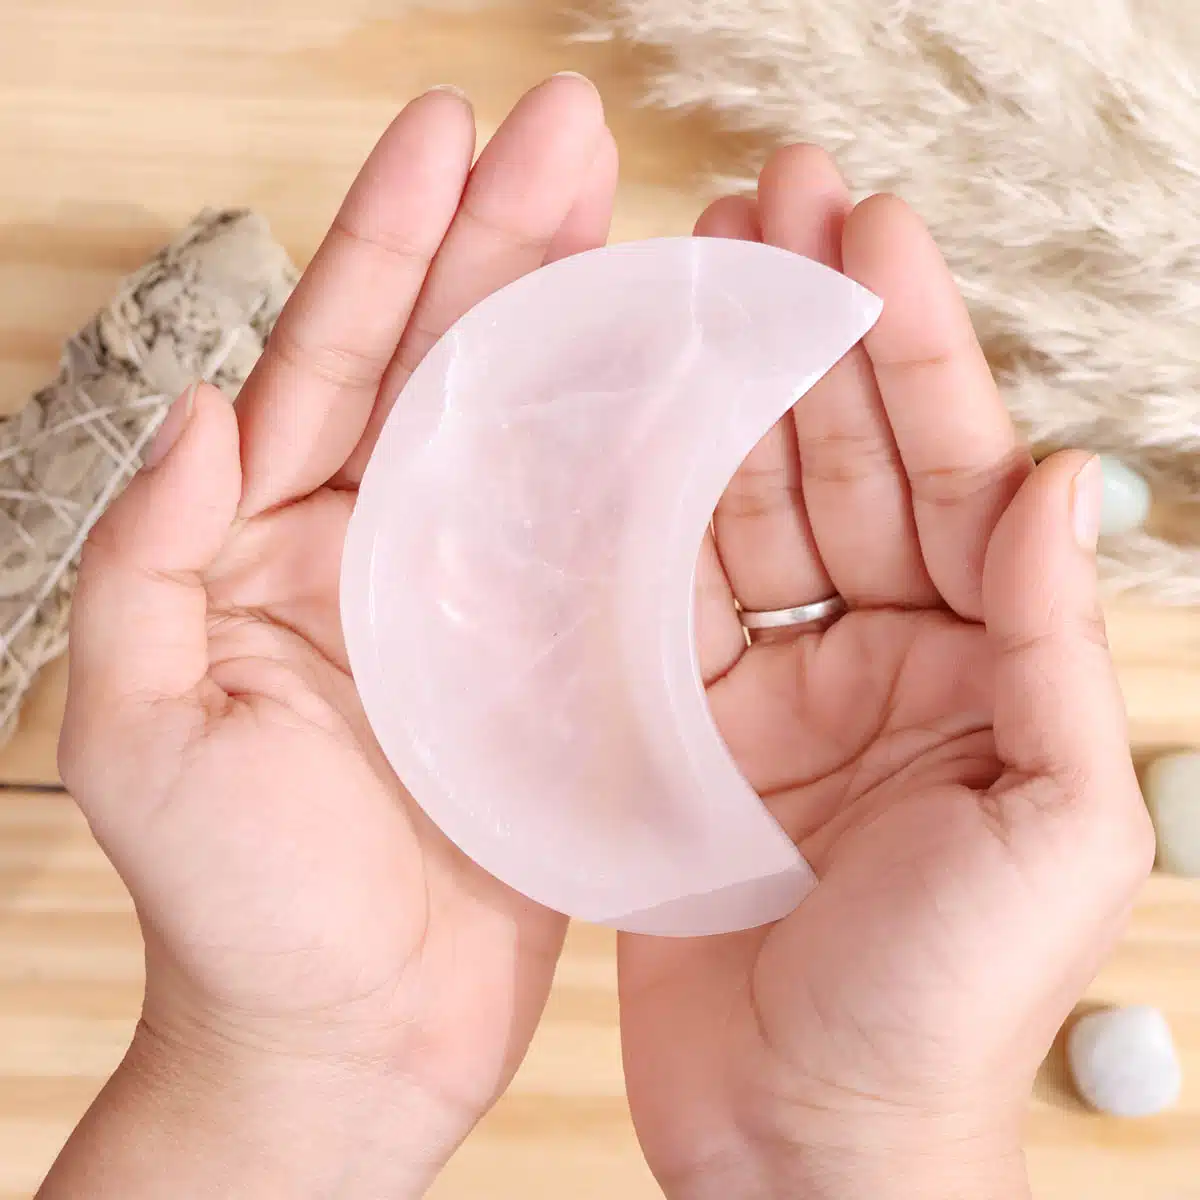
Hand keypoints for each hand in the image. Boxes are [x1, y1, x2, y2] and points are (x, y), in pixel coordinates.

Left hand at [42, 75, 617, 1198]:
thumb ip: (145, 566)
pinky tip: (685, 384)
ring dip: (584, 320)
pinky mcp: (547, 666)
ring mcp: (472, 602)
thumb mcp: (138, 737)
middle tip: (575, 128)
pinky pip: (599, 540)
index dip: (389, 239)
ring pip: (536, 430)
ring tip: (646, 216)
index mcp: (276, 545)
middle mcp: (380, 551)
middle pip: (451, 363)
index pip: (335, 359)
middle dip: (508, 237)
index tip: (446, 130)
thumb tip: (195, 412)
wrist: (341, 1038)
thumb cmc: (234, 906)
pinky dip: (640, 457)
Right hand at [619, 146, 1153, 1199]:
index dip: (908, 348)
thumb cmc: (942, 1007)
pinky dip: (640, 516)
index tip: (864, 231)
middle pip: (840, 465)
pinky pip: (662, 598)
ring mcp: (779, 685)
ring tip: (686, 286)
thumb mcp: (1050, 828)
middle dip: (806, 336)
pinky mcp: (689, 728)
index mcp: (987, 665)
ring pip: (744, 513)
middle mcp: (887, 655)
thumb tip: (1059, 480)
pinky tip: (618, 431)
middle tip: (765, 206)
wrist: (806, 1139)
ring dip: (718, 403)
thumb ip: (1055, 649)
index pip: (950, 471)